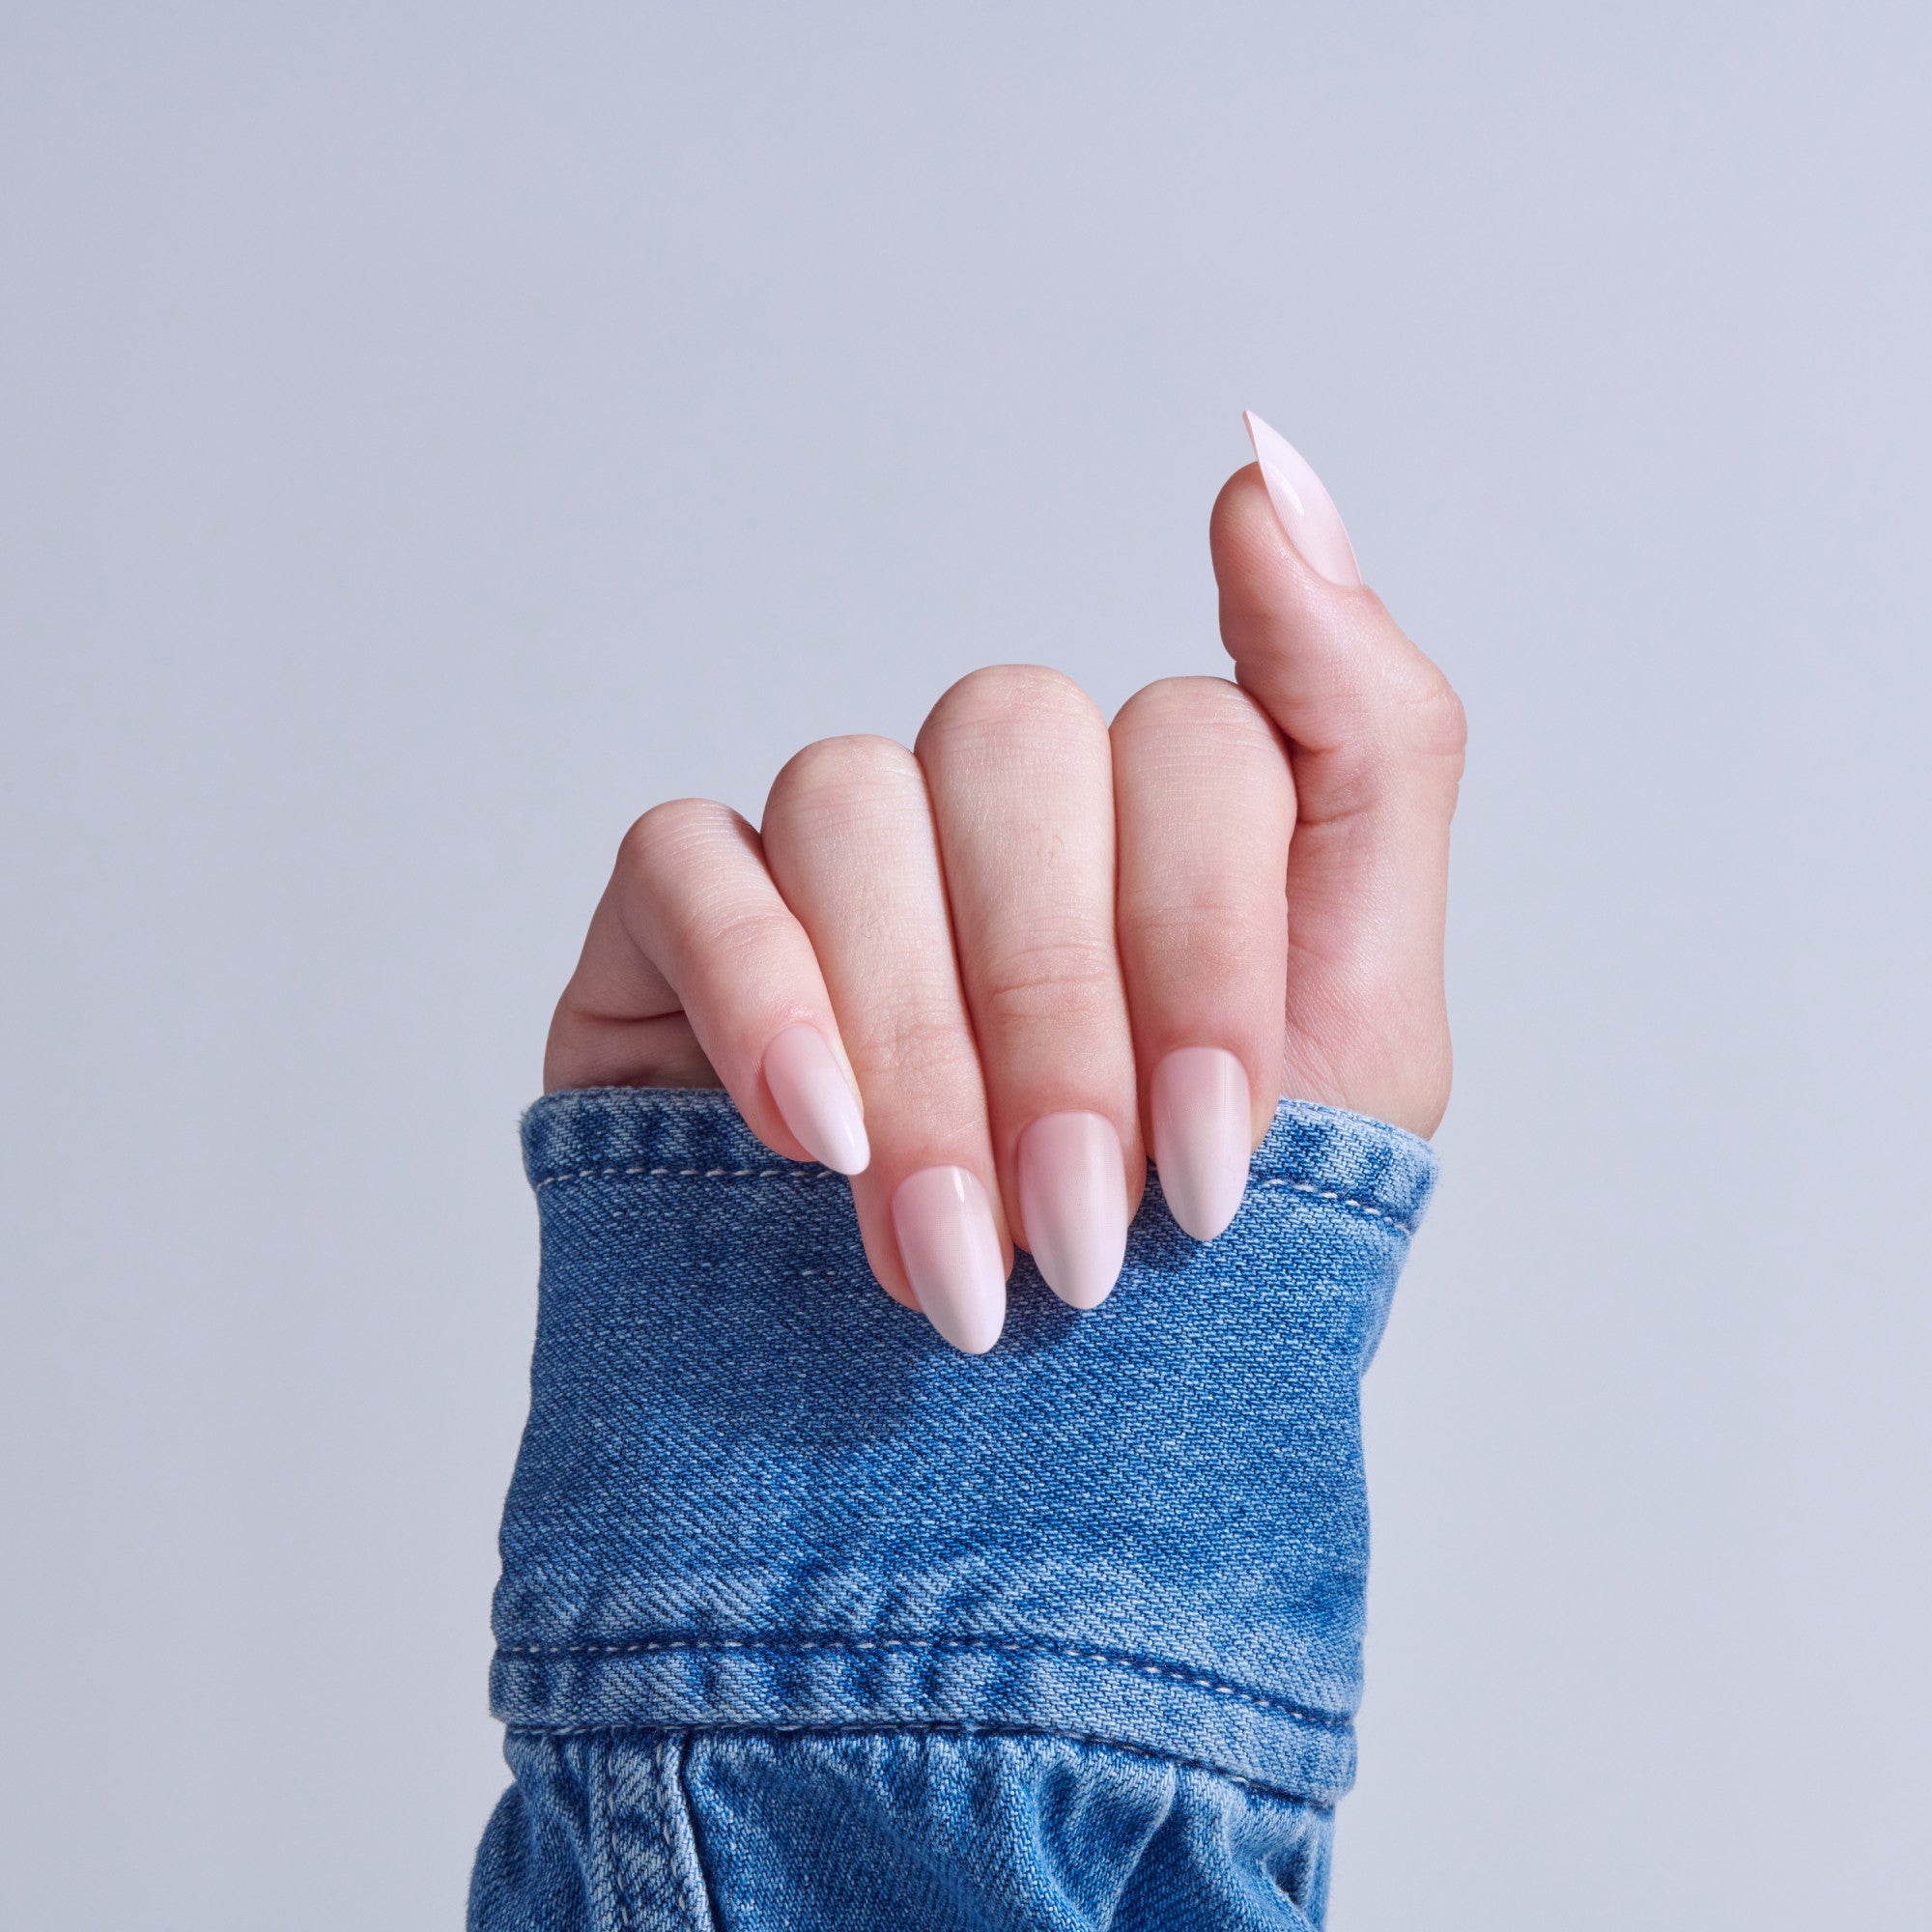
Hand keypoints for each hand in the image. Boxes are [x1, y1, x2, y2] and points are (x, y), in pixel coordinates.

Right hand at [545, 417, 1464, 1350]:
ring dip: (919, 1043)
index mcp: (1169, 819)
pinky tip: (808, 1137)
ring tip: (956, 1257)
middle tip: (1083, 1241)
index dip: (1209, 947)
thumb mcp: (1359, 1034)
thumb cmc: (1183, 1271)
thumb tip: (1268, 463)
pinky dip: (764, 991)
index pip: (1201, 741)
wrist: (994, 1477)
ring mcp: (837, 853)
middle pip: (1018, 745)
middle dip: (1060, 1013)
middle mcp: (1002, 810)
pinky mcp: (679, 917)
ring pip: (855, 798)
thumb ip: (1366, 741)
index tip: (1213, 1164)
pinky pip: (687, 858)